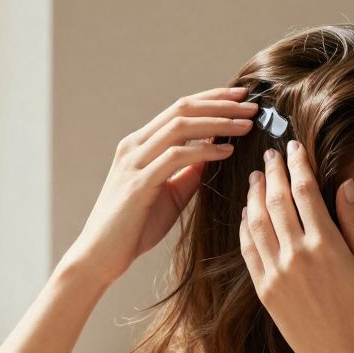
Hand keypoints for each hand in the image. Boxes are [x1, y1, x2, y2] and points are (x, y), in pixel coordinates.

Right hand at [63, 86, 258, 284]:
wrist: (101, 255)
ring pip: (180, 126)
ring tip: (246, 125)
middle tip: (252, 105)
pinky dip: (205, 151)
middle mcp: (134, 146)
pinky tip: (227, 151)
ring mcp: (134, 162)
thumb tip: (216, 153)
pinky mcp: (138, 183)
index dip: (212, 99)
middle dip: (221, 104)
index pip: (179, 109)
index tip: (242, 97)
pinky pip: (176, 157)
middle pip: (182, 109)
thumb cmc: (134, 227)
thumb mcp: (169, 193)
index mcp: (140, 144)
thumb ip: (188, 171)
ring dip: (218, 122)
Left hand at [238, 140, 353, 352]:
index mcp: (326, 245)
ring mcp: (276, 274)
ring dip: (254, 196)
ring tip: (256, 178)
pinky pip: (248, 251)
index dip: (296, 164)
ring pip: (257, 223)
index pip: (304, 191)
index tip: (293, 147)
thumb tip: (345, 183)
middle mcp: (296, 256)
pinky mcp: (264, 291)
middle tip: (270, 154)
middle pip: (276, 201)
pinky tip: (247, 214)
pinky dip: (245, 228)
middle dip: (272, 173)